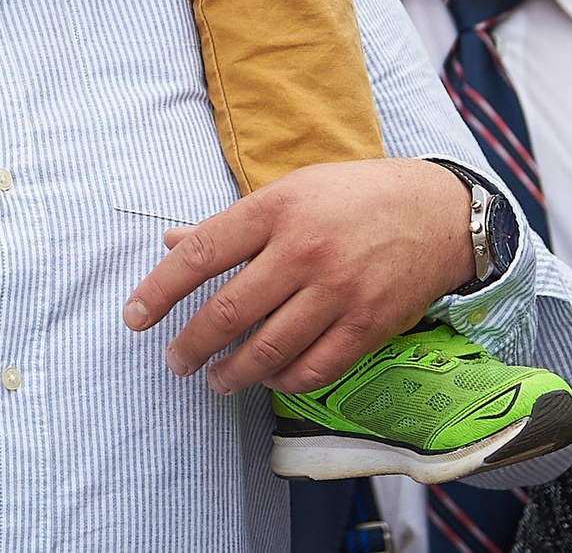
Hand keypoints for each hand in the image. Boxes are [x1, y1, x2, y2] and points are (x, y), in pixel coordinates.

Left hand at [122, 159, 474, 394]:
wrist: (437, 212)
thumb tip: (172, 241)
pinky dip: (284, 381)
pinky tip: (270, 378)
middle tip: (176, 360)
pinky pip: (314, 367)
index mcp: (276, 210)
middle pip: (229, 311)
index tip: (134, 317)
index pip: (201, 254)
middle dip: (191, 345)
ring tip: (216, 379)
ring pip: (268, 349)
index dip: (159, 290)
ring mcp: (337, 291)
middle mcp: (303, 250)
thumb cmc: (353, 196)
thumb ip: (231, 223)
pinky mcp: (367, 325)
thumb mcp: (290, 190)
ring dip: (233, 374)